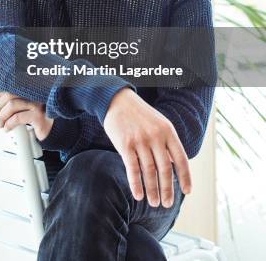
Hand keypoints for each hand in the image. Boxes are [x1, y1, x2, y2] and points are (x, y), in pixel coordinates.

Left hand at [0, 91, 53, 140]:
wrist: (54, 131)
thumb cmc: (39, 120)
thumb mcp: (24, 110)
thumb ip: (14, 105)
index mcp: (29, 91)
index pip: (9, 89)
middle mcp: (34, 95)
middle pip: (10, 95)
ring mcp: (37, 104)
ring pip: (13, 105)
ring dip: (2, 116)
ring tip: (0, 124)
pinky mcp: (38, 116)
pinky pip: (18, 117)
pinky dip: (9, 124)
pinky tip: (7, 128)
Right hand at [103, 88, 190, 207]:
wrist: (117, 100)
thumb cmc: (139, 115)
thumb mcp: (159, 123)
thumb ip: (167, 143)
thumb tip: (175, 166)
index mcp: (168, 131)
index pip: (181, 158)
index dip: (185, 176)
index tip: (187, 191)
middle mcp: (156, 136)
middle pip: (165, 168)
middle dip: (167, 189)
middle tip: (167, 204)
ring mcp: (140, 140)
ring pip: (149, 171)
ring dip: (152, 190)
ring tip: (154, 203)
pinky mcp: (125, 144)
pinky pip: (133, 169)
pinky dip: (136, 184)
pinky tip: (138, 195)